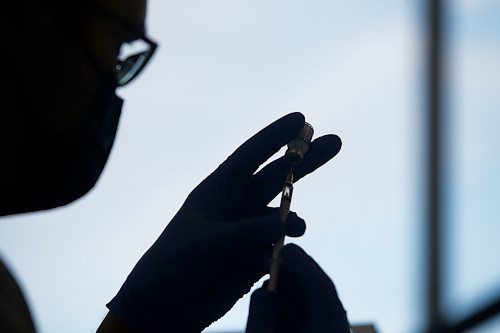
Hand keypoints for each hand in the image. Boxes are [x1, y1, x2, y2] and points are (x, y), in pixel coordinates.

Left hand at [106, 113, 341, 331]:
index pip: (250, 156)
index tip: (301, 118)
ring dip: (295, 218)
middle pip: (277, 177)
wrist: (162, 307)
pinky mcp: (253, 257)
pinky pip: (278, 247)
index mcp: (217, 190)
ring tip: (298, 227)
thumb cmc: (170, 265)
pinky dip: (284, 249)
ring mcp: (246, 231)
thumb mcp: (202, 244)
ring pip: (282, 216)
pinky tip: (279, 257)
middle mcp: (236, 206)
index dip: (274, 136)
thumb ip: (243, 233)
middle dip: (304, 161)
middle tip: (334, 142)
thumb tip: (286, 224)